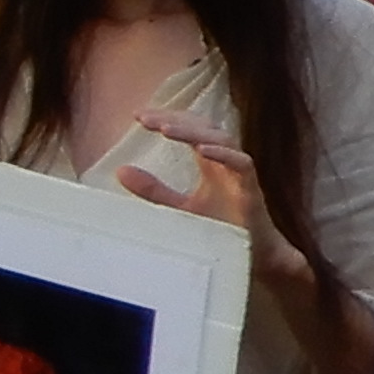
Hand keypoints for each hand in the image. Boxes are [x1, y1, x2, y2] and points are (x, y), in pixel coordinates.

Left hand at [122, 111, 304, 284]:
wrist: (252, 257)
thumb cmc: (222, 230)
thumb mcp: (179, 206)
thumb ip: (153, 189)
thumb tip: (121, 170)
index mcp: (211, 162)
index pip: (191, 129)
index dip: (168, 118)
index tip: (139, 115)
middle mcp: (226, 162)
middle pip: (204, 128)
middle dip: (175, 119)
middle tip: (146, 117)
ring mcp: (240, 174)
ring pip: (222, 139)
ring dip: (194, 132)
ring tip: (165, 129)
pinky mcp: (252, 189)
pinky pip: (242, 163)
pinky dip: (224, 154)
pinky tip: (201, 149)